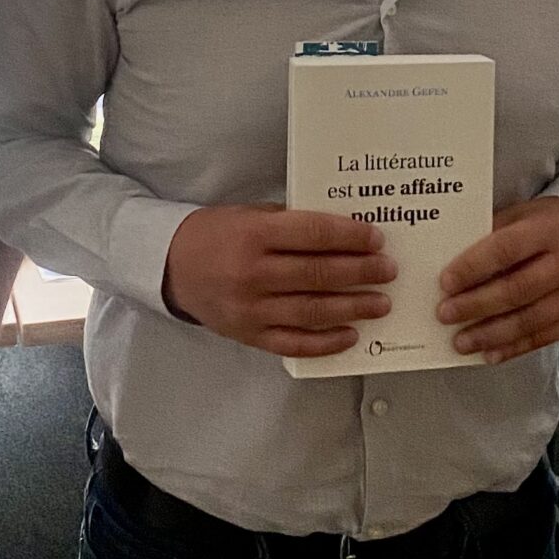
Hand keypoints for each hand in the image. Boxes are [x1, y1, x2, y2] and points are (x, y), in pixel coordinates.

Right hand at [162, 206, 393, 357]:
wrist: (170, 267)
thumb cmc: (215, 234)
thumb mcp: (249, 215)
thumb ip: (290, 223)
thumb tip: (344, 232)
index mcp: (253, 236)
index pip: (313, 234)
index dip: (350, 236)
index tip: (377, 239)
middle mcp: (252, 274)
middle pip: (318, 275)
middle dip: (360, 273)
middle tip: (388, 270)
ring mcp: (250, 309)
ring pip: (312, 312)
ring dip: (352, 308)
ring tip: (381, 304)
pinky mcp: (249, 335)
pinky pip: (293, 343)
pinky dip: (325, 342)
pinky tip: (350, 335)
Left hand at [437, 198, 558, 362]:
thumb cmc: (538, 226)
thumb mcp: (513, 216)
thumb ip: (485, 238)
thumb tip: (447, 270)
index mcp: (549, 229)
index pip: (505, 250)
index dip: (473, 268)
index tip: (446, 283)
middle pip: (517, 289)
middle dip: (476, 305)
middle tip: (446, 314)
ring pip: (529, 320)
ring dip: (490, 334)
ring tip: (462, 340)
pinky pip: (542, 338)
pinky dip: (512, 348)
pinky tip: (490, 352)